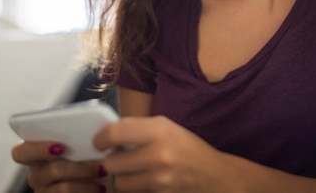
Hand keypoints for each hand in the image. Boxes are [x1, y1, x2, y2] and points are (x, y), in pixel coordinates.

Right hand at [11, 141, 107, 191]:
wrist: (99, 181)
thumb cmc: (89, 158)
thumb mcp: (84, 145)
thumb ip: (78, 137)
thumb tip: (91, 130)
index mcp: (36, 154)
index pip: (20, 152)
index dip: (37, 149)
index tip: (60, 147)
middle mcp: (36, 175)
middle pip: (49, 171)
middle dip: (77, 167)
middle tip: (98, 164)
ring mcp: (43, 192)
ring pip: (63, 188)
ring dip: (87, 179)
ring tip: (103, 173)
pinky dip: (87, 191)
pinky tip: (101, 187)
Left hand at [94, 116, 229, 192]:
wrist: (216, 176)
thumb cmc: (189, 148)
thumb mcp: (167, 128)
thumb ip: (138, 129)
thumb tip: (106, 134)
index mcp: (160, 130)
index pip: (115, 132)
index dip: (100, 138)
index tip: (99, 142)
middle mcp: (159, 155)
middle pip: (111, 163)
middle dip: (112, 161)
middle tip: (119, 158)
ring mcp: (160, 180)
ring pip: (119, 183)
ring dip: (122, 178)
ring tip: (135, 171)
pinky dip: (135, 189)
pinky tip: (146, 182)